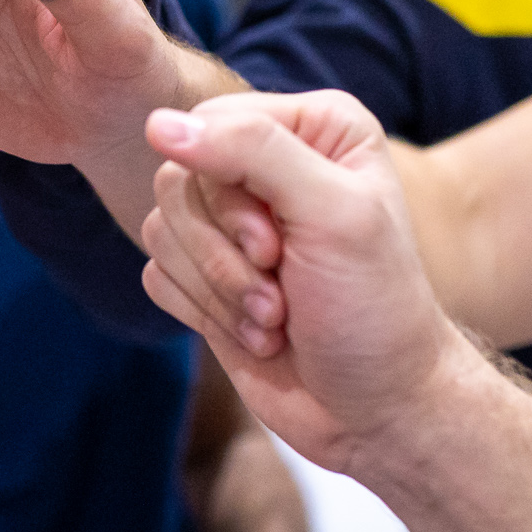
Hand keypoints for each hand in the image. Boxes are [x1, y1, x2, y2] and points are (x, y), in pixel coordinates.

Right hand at [139, 90, 470, 476]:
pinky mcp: (205, 275)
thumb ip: (251, 150)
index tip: (274, 249)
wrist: (376, 409)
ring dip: (217, 290)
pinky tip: (256, 334)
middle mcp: (270, 165)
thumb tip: (158, 123)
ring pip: (160, 229)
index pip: (212, 125)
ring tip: (275, 320)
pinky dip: (202, 312)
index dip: (227, 194)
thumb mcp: (331, 213)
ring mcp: (232, 224)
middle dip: (221, 252)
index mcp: (313, 129)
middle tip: (280, 293)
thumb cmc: (373, 308)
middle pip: (177, 180)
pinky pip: (155, 273)